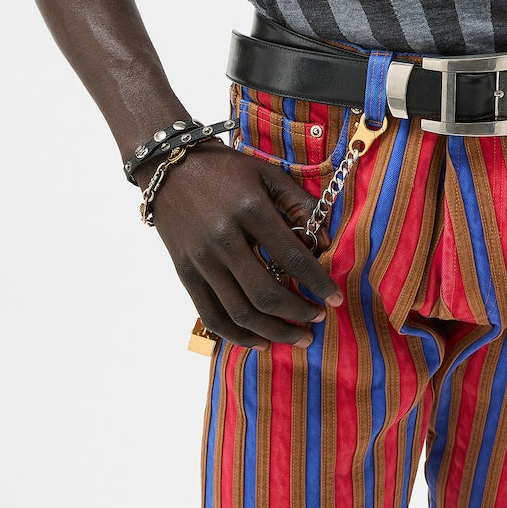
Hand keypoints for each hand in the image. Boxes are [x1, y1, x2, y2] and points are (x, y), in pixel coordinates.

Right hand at [143, 144, 342, 348]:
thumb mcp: (267, 174)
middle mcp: (224, 239)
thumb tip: (324, 243)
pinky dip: (238, 336)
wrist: (171, 167)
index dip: (317, 283)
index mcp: (250, 209)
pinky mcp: (185, 274)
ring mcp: (201, 260)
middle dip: (298, 314)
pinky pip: (212, 316)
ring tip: (297, 337)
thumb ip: (298, 204)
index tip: (336, 299)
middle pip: (266, 294)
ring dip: (273, 332)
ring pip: (240, 312)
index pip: (291, 257)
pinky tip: (260, 340)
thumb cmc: (226, 169)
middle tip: (317, 320)